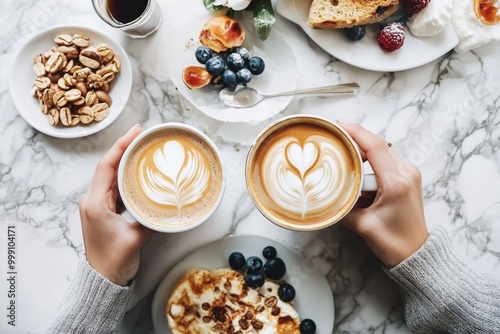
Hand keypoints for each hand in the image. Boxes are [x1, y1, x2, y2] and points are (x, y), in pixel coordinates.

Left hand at [79, 124, 155, 285]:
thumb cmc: (114, 261)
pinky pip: (115, 188)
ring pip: (111, 177)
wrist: (102, 281)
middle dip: (124, 149)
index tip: (135, 132)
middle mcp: (92, 201)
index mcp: (95, 203)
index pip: (107, 166)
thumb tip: (169, 206)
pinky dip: (126, 178)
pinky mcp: (103, 212)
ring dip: (125, 162)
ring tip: (142, 150)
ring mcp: (97, 206)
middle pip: (108, 167)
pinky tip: (138, 174)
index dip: (120, 146)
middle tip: (142, 136)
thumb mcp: (137, 238)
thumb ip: (152, 219)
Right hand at [338, 122, 429, 267]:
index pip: (375, 147)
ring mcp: (409, 174)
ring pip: (382, 151)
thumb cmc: (394, 242)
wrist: (417, 254)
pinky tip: (356, 164)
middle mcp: (406, 173)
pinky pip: (386, 160)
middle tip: (334, 136)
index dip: (355, 132)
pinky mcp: (407, 178)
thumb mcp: (362, 225)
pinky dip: (370, 159)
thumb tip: (321, 197)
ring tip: (342, 149)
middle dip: (355, 137)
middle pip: (378, 144)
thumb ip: (341, 208)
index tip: (338, 125)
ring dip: (362, 149)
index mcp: (397, 182)